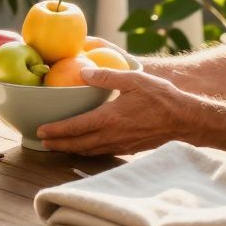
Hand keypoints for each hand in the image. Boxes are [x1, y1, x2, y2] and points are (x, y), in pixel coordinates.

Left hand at [37, 67, 192, 155]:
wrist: (185, 120)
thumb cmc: (161, 98)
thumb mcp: (134, 80)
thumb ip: (107, 77)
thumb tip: (83, 73)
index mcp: (109, 119)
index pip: (75, 128)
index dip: (56, 131)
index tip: (41, 130)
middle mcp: (111, 136)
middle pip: (78, 145)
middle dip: (58, 144)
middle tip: (42, 141)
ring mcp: (121, 145)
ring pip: (89, 151)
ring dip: (72, 149)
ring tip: (59, 145)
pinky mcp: (129, 149)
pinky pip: (102, 152)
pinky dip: (89, 150)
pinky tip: (86, 145)